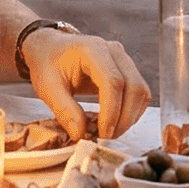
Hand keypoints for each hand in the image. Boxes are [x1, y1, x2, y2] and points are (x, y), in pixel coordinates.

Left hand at [21, 29, 147, 142]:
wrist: (51, 49)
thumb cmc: (48, 63)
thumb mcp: (47, 86)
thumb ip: (64, 110)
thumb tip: (81, 134)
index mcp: (92, 50)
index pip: (113, 81)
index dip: (112, 111)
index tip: (103, 134)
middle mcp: (114, 52)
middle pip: (134, 87)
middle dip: (124, 119)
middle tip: (106, 138)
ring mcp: (124, 60)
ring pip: (141, 92)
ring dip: (129, 117)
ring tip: (108, 132)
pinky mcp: (128, 71)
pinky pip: (139, 95)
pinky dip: (131, 113)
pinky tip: (113, 123)